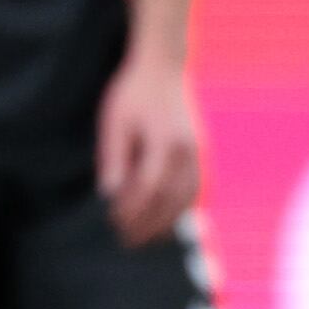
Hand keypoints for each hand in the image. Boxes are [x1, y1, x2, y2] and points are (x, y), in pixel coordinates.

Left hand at [98, 52, 205, 245]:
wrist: (162, 67)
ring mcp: (197, 152)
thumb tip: (109, 194)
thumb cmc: (132, 93)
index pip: (148, 187)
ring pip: (187, 198)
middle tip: (128, 241)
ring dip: (168, 222)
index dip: (131, 209)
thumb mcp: (114, 121)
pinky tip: (169, 219)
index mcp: (164, 141)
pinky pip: (196, 188)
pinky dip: (184, 208)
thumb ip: (113, 157)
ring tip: (149, 239)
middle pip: (169, 199)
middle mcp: (186, 151)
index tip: (114, 222)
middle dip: (148, 224)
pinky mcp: (199, 151)